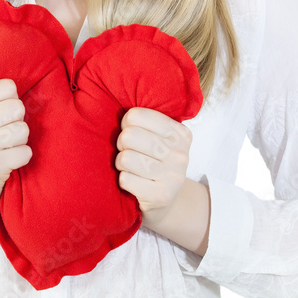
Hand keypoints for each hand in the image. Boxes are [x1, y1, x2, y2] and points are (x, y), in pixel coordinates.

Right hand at [0, 78, 31, 215]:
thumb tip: (27, 69)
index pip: (7, 87)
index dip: (11, 102)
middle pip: (17, 107)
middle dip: (17, 122)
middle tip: (3, 136)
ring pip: (23, 129)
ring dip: (20, 142)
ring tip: (4, 149)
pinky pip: (25, 152)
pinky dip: (21, 158)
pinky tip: (7, 162)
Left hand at [115, 106, 192, 229]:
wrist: (165, 203)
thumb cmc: (153, 162)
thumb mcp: (158, 137)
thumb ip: (145, 120)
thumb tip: (116, 94)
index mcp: (181, 134)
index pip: (136, 115)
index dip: (126, 123)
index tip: (131, 131)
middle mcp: (181, 154)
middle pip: (129, 135)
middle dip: (122, 144)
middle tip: (129, 151)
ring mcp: (173, 177)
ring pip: (125, 158)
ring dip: (121, 164)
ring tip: (132, 168)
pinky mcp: (160, 197)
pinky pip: (125, 179)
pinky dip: (123, 181)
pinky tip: (134, 183)